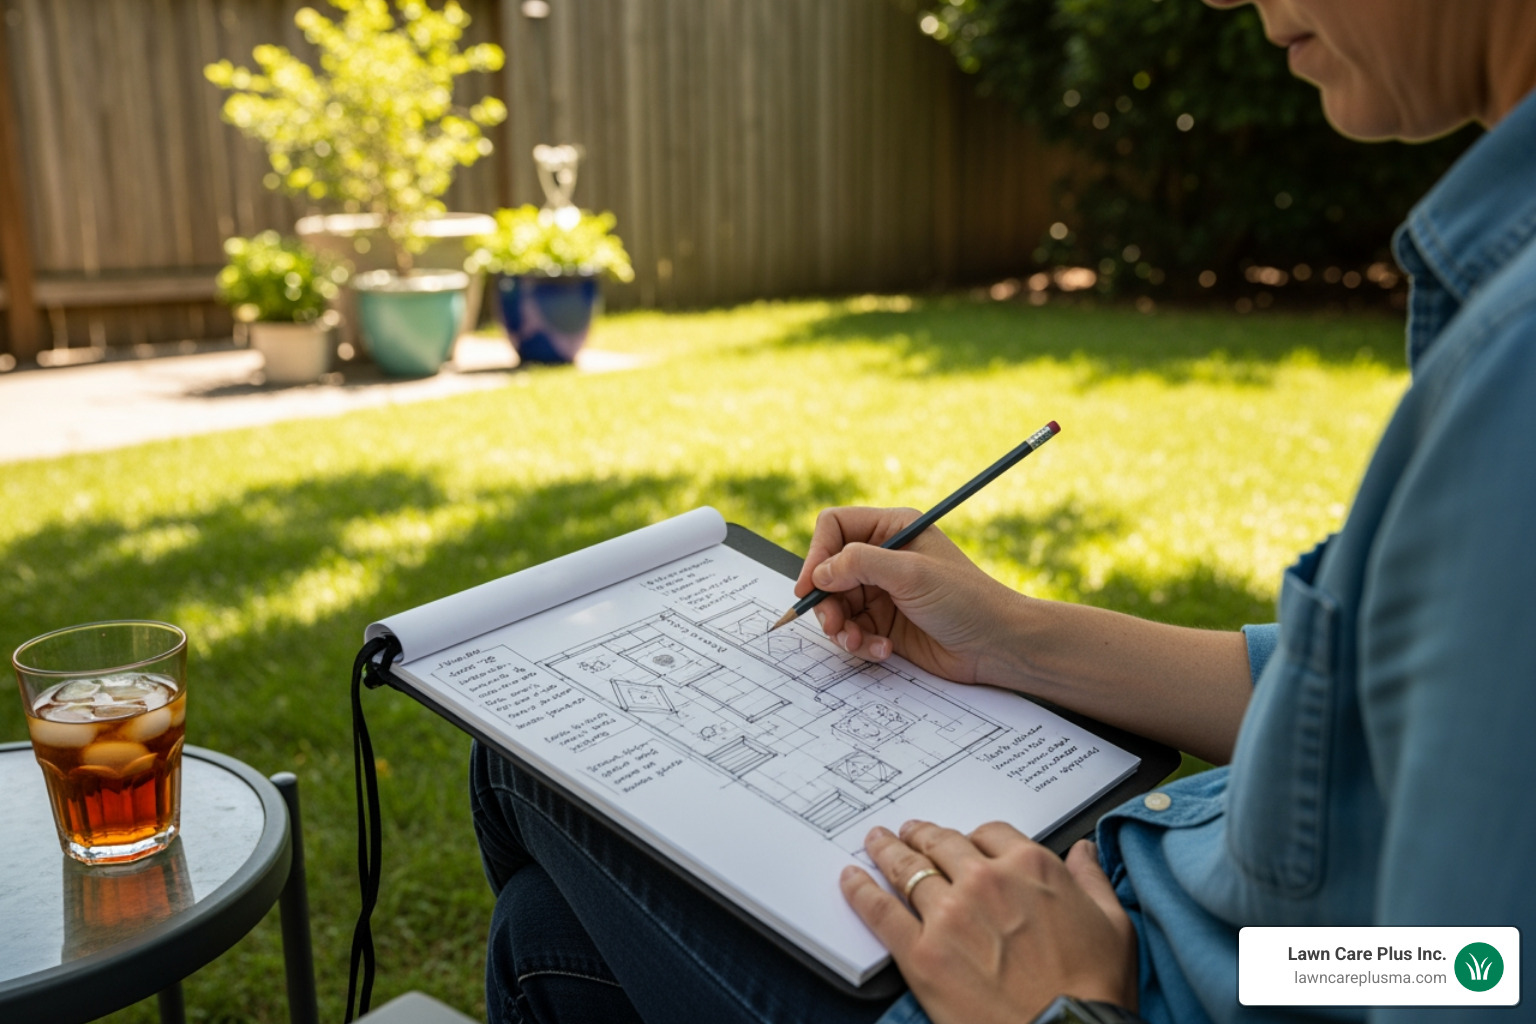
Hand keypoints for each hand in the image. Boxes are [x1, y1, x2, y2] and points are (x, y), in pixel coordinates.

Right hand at [794, 506, 1024, 683]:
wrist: (997, 645)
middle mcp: (884, 558)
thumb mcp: (911, 573)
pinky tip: (881, 650)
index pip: (835, 527)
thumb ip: (860, 563)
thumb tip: (820, 572)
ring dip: (841, 627)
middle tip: (834, 623)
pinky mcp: (884, 623)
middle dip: (827, 600)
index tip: (810, 585)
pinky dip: (859, 643)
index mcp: (893, 529)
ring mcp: (883, 592)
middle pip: (828, 571)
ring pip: (836, 604)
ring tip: (858, 641)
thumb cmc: (967, 600)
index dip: (817, 554)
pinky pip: (852, 630)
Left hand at [840, 821, 1137, 1023]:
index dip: (974, 838)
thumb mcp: (1113, 924)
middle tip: (909, 831)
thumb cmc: (1094, 989)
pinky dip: (860, 890)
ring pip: (907, 868)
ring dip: (888, 850)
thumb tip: (1083, 852)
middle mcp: (985, 880)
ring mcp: (948, 914)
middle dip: (923, 835)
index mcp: (1031, 867)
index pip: (990, 834)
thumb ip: (1092, 879)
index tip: (965, 842)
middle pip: (942, 844)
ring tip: (876, 842)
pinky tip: (851, 878)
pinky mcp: (920, 952)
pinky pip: (880, 910)